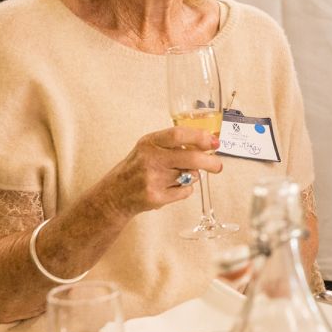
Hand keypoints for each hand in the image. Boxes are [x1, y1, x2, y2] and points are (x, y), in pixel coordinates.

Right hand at [95, 127, 223, 217]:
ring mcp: (152, 179)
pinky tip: (170, 188)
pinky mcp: (155, 197)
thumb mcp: (149, 148)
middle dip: (210, 162)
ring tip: (176, 177)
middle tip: (217, 166)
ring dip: (192, 176)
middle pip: (191, 158)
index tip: (214, 142)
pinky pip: (185, 192)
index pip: (178, 134)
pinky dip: (184, 190)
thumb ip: (174, 144)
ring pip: (190, 175)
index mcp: (150, 142)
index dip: (200, 137)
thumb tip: (208, 144)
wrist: (114, 195)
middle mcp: (150, 159)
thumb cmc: (137, 168)